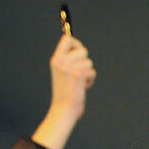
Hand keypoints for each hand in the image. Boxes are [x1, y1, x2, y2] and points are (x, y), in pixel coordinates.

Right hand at [32, 33, 95, 148]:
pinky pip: (92, 72)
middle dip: (85, 61)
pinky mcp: (78, 75)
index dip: (76, 43)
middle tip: (81, 71)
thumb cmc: (65, 93)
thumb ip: (68, 61)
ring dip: (88, 73)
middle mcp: (61, 62)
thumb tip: (80, 49)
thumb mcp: (62, 73)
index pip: (66, 39)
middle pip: (82, 50)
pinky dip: (90, 80)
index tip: (79, 52)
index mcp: (55, 60)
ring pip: (89, 62)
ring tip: (80, 82)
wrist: (63, 109)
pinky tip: (83, 87)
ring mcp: (69, 68)